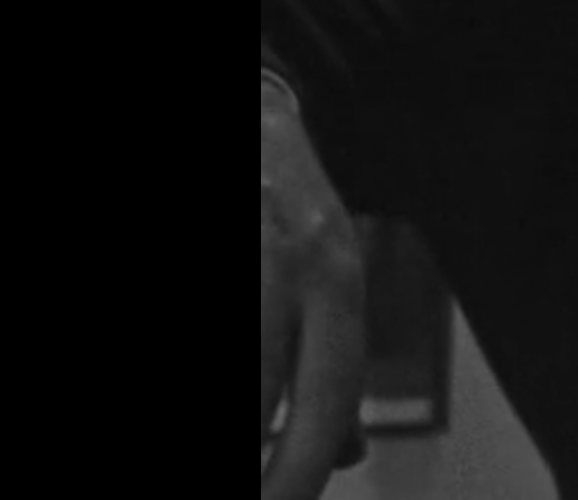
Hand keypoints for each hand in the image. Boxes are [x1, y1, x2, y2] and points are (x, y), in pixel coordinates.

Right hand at [261, 76, 368, 497]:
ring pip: (248, 377)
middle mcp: (293, 262)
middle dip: (258, 462)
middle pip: (264, 393)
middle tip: (260, 493)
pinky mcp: (232, 236)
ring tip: (250, 458)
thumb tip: (344, 456)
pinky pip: (237, 339)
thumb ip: (330, 358)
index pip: (330, 391)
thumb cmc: (281, 202)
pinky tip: (243, 408)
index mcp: (335, 274)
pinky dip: (241, 391)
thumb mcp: (325, 267)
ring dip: (245, 424)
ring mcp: (250, 251)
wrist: (250, 115)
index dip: (302, 468)